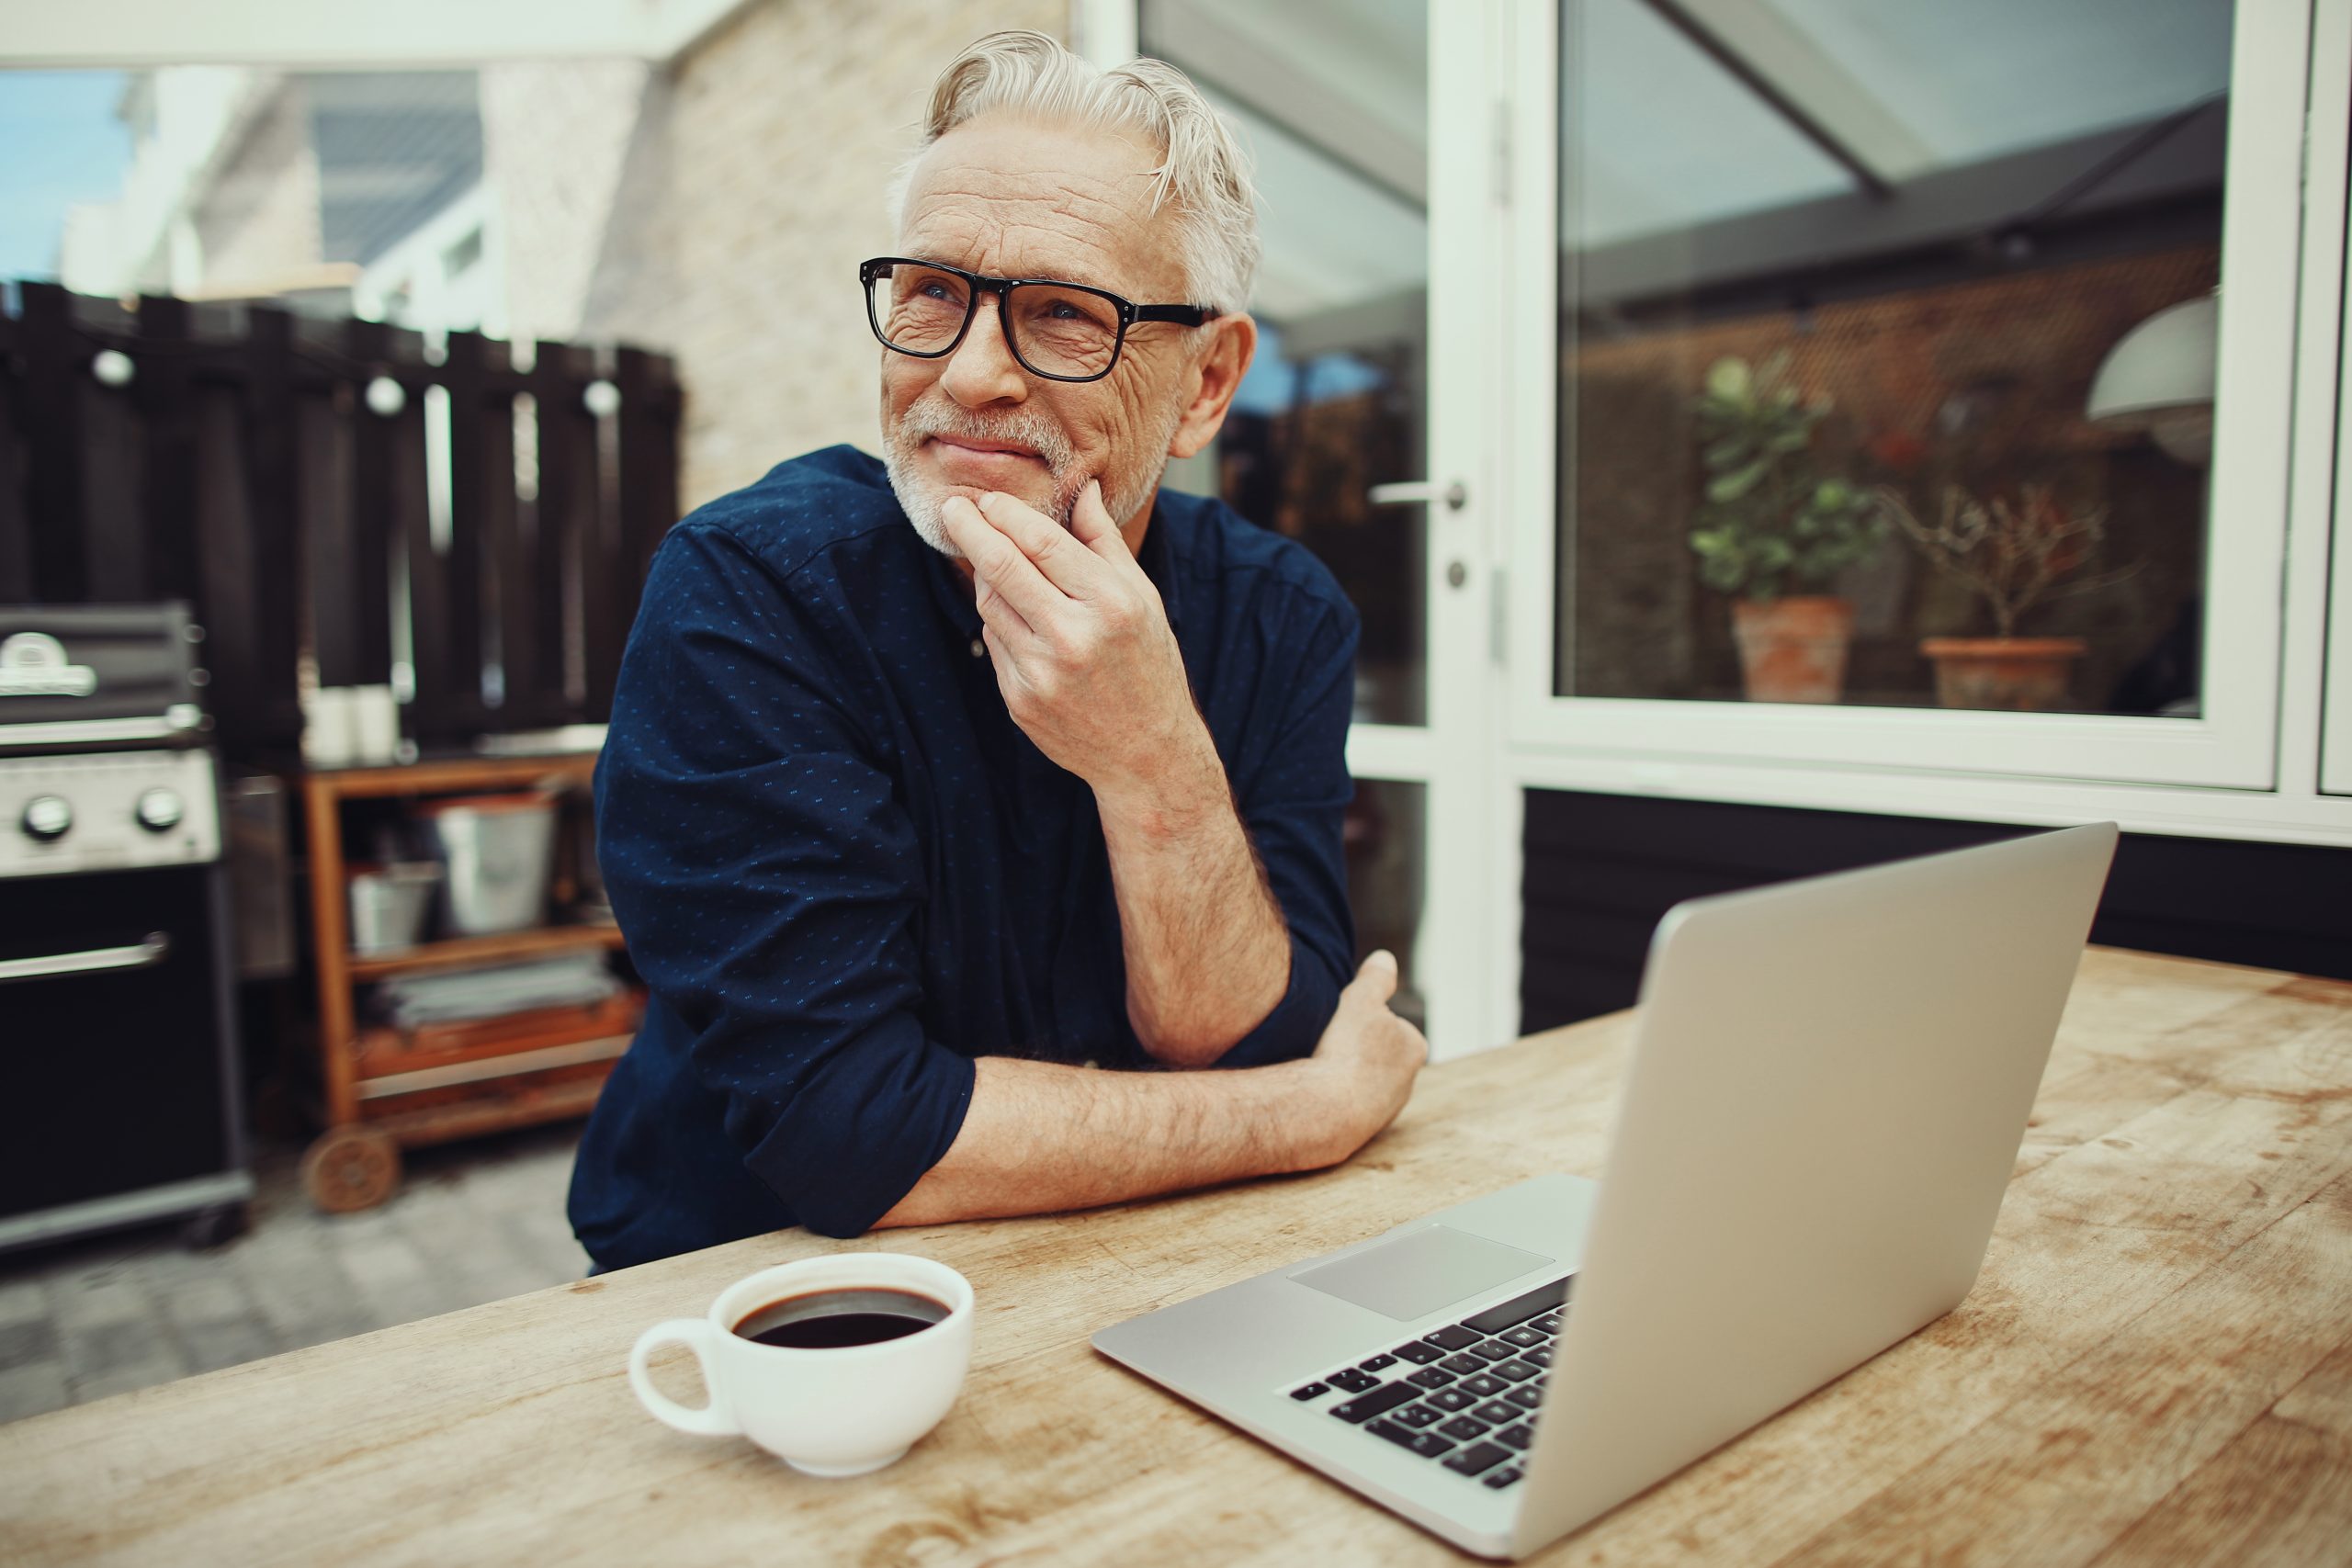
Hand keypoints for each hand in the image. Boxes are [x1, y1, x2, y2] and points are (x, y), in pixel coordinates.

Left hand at [938, 482, 1211, 799]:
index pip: (1041, 541)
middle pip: (1001, 566)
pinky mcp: (1020, 701)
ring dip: (982, 574)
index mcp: (1110, 604)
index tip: (987, 498)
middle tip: (953, 506)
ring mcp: (1042, 674)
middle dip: (969, 528)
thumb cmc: (1149, 664)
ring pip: (989, 603)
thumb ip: (1104, 542)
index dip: (1006, 513)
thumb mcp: (1142, 598)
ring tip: (989, 558)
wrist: (1147, 752)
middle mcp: (1073, 638)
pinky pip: (993, 641)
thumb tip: (1081, 487)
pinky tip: (1015, 613)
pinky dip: (998, 619)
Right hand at [1301, 951, 1428, 1165]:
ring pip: (1360, 1082)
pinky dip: (1332, 1096)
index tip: (1343, 1021)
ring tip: (1317, 1066)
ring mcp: (1384, 1112)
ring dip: (1342, 1074)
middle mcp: (1406, 1084)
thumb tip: (1385, 959)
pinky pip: (1345, 1105)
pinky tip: (1314, 1090)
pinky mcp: (1360, 1132)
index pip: (1391, 1023)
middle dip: (1355, 1049)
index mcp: (1414, 1048)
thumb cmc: (1347, 1051)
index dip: (1364, 1018)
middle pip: (1376, 1055)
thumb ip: (1376, 977)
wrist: (1326, 1110)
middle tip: (1328, 1043)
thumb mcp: (1361, 999)